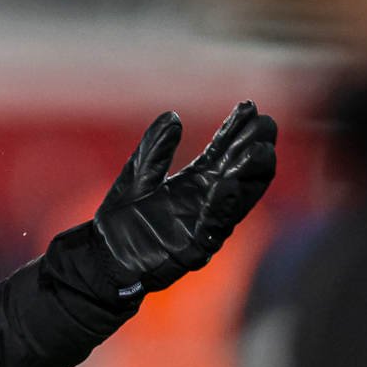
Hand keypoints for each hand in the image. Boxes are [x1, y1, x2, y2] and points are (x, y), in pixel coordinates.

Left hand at [92, 101, 276, 295]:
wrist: (101, 259)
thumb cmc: (120, 222)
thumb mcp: (136, 177)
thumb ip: (154, 150)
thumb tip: (173, 116)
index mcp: (193, 185)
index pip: (222, 154)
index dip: (236, 131)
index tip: (248, 107)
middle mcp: (205, 203)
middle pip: (240, 172)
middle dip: (254, 147)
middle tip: (265, 123)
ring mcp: (201, 226)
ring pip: (237, 199)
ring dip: (249, 175)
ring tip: (259, 150)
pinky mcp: (192, 249)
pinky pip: (213, 227)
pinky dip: (222, 206)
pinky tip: (227, 183)